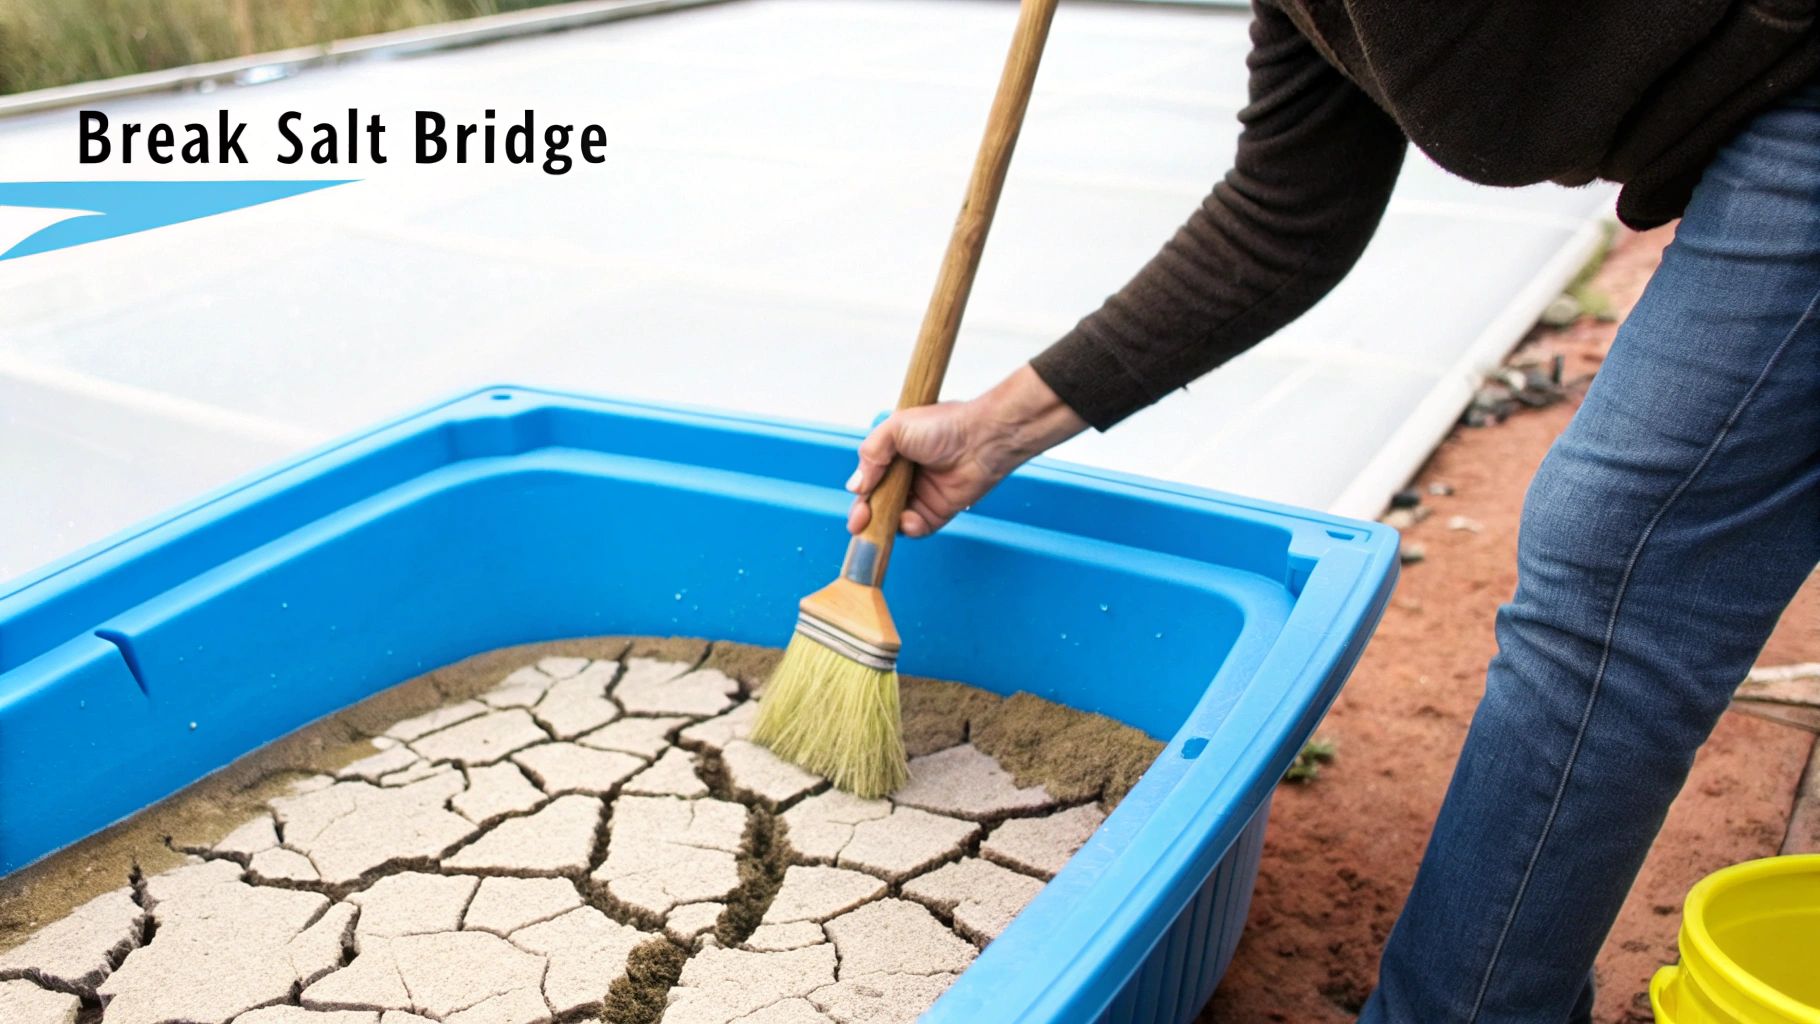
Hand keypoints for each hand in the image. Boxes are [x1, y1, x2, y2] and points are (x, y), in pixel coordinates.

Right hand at [846, 365, 1086, 536]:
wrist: (981, 438)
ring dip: (888, 524)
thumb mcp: (895, 428)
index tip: (856, 514)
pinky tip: (911, 520)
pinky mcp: (938, 511)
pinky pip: (918, 527)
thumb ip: (871, 454)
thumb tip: (856, 486)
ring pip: (895, 519)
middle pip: (878, 505)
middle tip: (861, 525)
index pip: (868, 484)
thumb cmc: (944, 425)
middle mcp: (904, 477)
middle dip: (868, 518)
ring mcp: (921, 495)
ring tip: (890, 519)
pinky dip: (911, 528)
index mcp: (892, 456)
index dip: (860, 500)